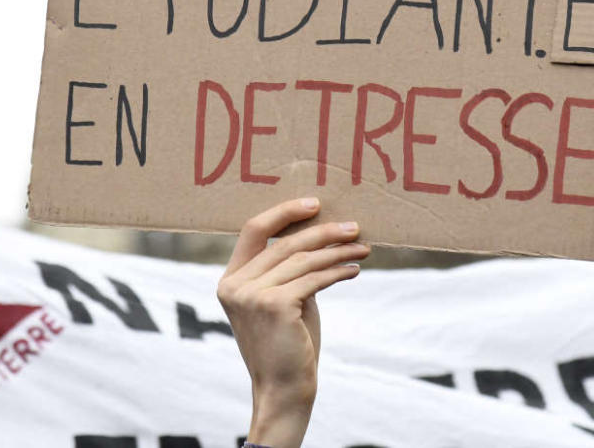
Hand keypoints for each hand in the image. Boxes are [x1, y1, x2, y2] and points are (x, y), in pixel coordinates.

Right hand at [217, 198, 369, 447]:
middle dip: (324, 231)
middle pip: (284, 242)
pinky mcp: (273, 305)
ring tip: (363, 249)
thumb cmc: (289, 345)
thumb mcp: (285, 300)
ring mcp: (250, 295)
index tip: (315, 203)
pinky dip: (338, 271)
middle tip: (354, 227)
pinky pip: (314, 278)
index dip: (284, 212)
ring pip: (303, 259)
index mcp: (230, 279)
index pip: (253, 229)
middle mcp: (234, 284)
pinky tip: (355, 269)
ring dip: (338, 251)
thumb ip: (291, 270)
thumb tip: (322, 234)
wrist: (284, 390)